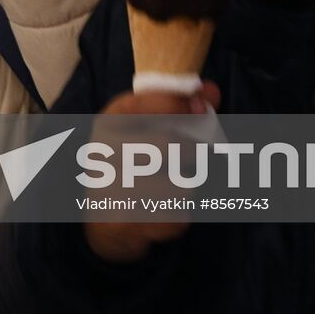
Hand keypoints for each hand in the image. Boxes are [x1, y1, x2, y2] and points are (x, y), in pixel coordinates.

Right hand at [83, 83, 220, 262]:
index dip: (177, 102)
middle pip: (167, 145)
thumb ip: (179, 108)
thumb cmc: (132, 165)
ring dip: (185, 188)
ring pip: (179, 186)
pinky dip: (178, 217)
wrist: (103, 219)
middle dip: (193, 150)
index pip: (143, 103)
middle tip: (196, 154)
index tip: (203, 106)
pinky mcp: (122, 222)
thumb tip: (211, 91)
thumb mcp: (146, 130)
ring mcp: (109, 188)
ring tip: (171, 187)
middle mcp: (103, 151)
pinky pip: (175, 218)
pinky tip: (161, 212)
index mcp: (109, 122)